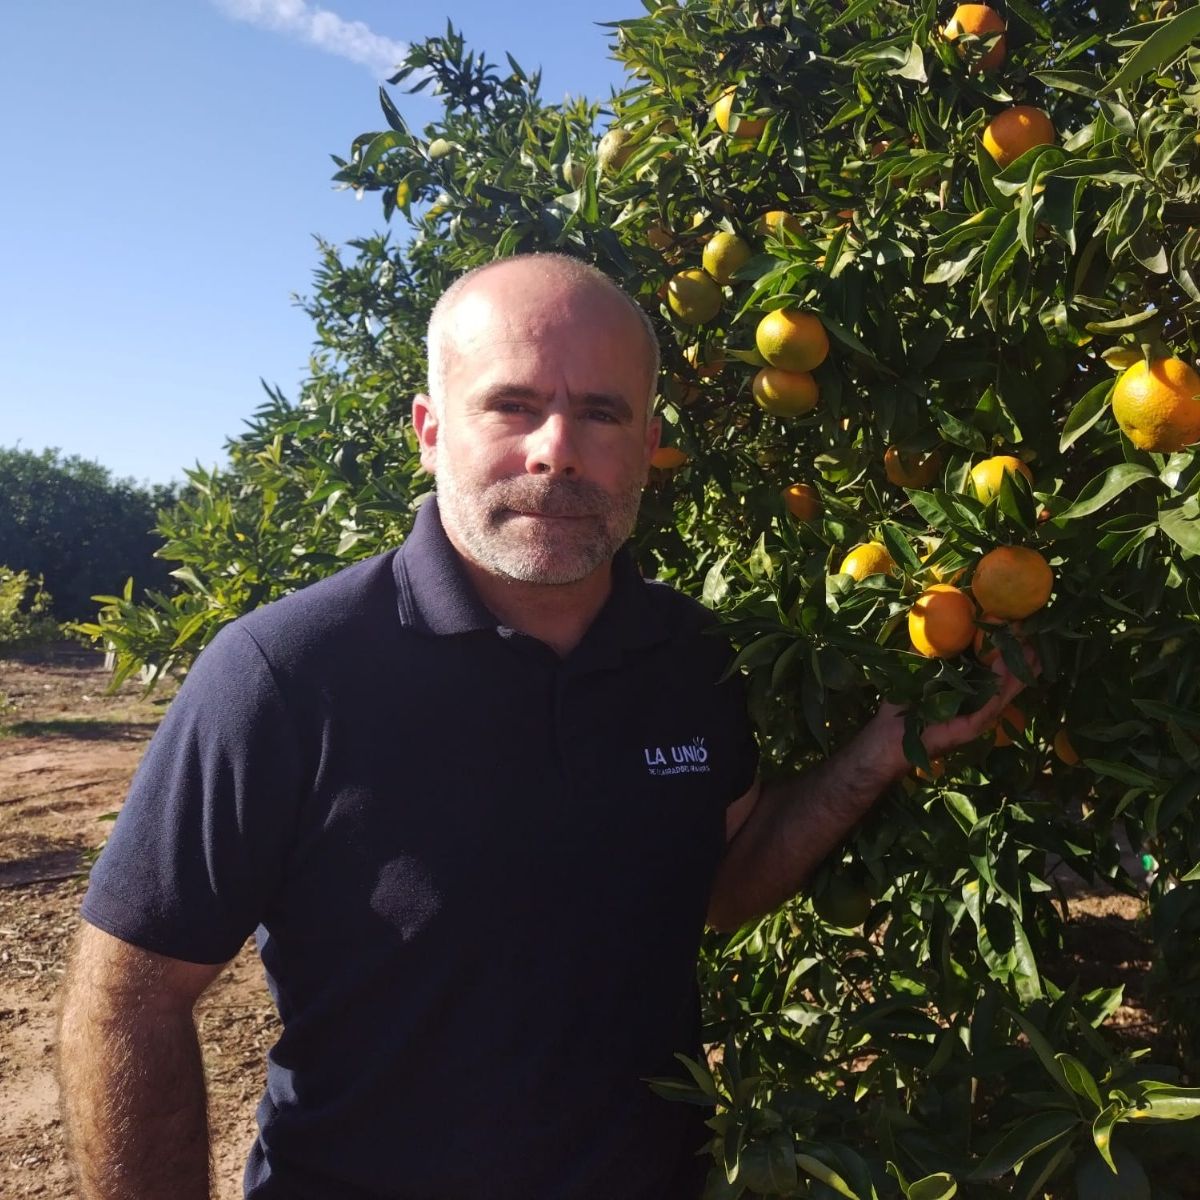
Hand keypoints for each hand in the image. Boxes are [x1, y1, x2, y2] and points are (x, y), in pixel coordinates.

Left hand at [863, 647, 1040, 779]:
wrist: (889, 734)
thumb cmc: (902, 702)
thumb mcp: (919, 667)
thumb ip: (932, 647)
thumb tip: (938, 616)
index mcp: (968, 688)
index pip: (995, 669)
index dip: (1008, 651)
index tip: (1021, 630)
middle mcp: (977, 702)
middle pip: (1007, 680)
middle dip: (1024, 661)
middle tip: (1039, 639)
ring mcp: (977, 716)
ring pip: (1004, 691)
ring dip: (1019, 671)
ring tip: (1033, 650)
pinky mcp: (972, 727)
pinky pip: (989, 704)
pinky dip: (999, 686)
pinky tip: (1005, 667)